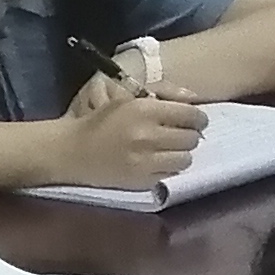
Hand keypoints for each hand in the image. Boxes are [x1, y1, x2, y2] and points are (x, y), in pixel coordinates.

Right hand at [50, 77, 205, 189]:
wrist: (75, 151)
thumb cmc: (104, 119)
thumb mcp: (130, 96)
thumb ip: (165, 92)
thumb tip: (195, 100)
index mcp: (144, 110)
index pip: (191, 116)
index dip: (198, 118)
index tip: (195, 119)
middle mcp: (148, 136)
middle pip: (191, 139)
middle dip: (190, 135)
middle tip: (180, 133)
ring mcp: (146, 162)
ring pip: (186, 159)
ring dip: (181, 153)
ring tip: (169, 148)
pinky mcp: (143, 181)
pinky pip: (171, 174)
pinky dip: (168, 167)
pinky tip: (156, 160)